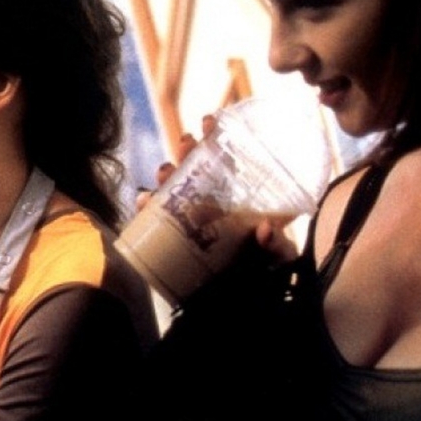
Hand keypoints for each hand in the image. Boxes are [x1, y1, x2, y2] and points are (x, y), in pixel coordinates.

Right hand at [135, 113, 297, 260]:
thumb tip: (264, 229)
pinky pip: (156, 217)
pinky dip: (147, 207)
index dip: (215, 137)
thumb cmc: (267, 269)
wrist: (247, 300)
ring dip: (166, 176)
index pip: (225, 160)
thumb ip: (275, 244)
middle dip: (187, 151)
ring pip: (173, 188)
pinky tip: (144, 202)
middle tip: (188, 144)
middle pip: (195, 168)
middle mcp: (211, 203)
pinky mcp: (174, 236)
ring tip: (165, 172)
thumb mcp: (276, 254)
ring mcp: (190, 219)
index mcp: (237, 198)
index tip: (211, 120)